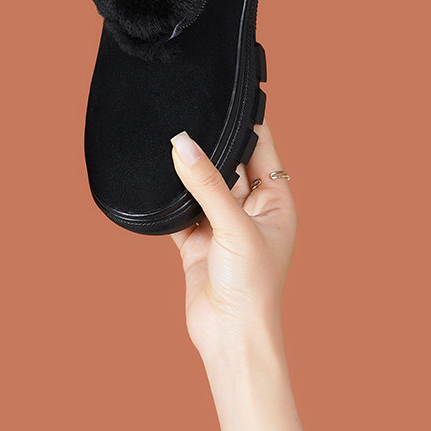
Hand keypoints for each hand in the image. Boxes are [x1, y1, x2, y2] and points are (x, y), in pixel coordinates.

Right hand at [170, 119, 296, 357]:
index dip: (248, 123)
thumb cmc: (252, 287)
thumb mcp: (233, 226)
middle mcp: (249, 210)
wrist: (229, 335)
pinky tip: (156, 181)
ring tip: (166, 144)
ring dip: (186, 172)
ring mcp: (221, 224)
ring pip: (201, 185)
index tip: (229, 95)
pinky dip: (169, 198)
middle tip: (187, 116)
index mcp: (275, 202)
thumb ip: (206, 183)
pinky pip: (180, 208)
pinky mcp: (196, 240)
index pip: (262, 149)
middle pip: (228, 164)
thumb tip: (182, 143)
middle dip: (209, 145)